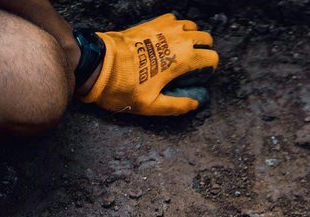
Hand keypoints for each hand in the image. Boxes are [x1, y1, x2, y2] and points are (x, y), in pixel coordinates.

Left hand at [79, 14, 217, 115]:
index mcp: (183, 60)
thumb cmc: (125, 86)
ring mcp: (164, 28)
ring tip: (183, 49)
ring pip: (191, 26)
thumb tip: (194, 103)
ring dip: (192, 36)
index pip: (211, 57)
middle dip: (204, 49)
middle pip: (205, 38)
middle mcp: (178, 39)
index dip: (210, 67)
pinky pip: (173, 19)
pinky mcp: (150, 23)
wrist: (98, 64)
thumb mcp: (152, 105)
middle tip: (194, 63)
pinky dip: (176, 27)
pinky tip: (168, 38)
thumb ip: (177, 106)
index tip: (200, 75)